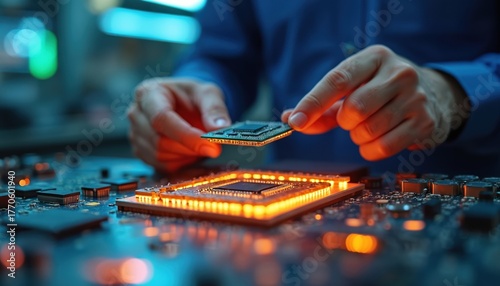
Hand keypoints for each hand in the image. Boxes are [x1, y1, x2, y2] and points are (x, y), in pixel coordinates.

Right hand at [127, 78, 230, 171]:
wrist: (185, 105)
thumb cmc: (192, 97)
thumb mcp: (208, 93)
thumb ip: (214, 109)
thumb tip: (220, 128)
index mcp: (148, 93)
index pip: (161, 118)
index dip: (186, 135)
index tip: (210, 146)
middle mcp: (137, 114)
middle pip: (159, 141)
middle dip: (190, 148)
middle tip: (214, 147)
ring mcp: (136, 134)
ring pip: (160, 156)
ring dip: (186, 155)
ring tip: (200, 143)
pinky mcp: (142, 152)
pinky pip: (162, 166)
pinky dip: (181, 163)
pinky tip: (190, 151)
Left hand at [282, 45, 467, 160]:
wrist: (433, 94)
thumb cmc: (381, 90)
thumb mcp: (354, 88)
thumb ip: (322, 106)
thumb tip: (291, 119)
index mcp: (375, 58)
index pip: (338, 80)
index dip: (313, 103)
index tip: (296, 121)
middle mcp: (399, 73)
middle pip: (354, 108)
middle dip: (344, 122)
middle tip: (351, 119)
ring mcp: (416, 97)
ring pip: (368, 130)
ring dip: (358, 136)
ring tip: (368, 126)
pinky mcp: (425, 122)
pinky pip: (384, 147)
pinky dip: (371, 149)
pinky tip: (377, 139)